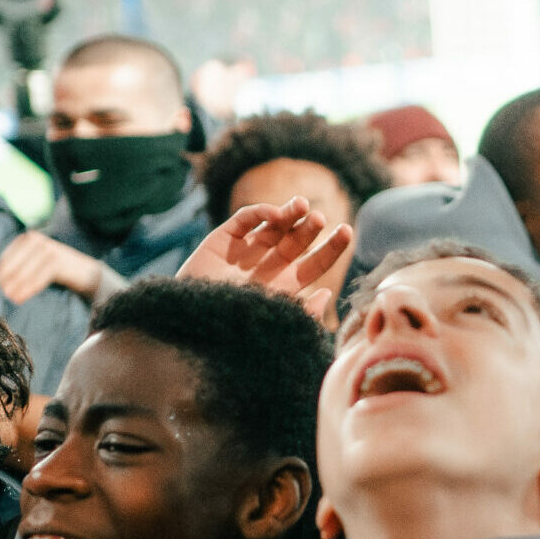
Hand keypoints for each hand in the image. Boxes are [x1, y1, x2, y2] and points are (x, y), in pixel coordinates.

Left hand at [0, 231, 105, 304]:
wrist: (87, 272)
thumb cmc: (58, 270)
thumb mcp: (37, 262)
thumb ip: (22, 264)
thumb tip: (2, 280)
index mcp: (27, 239)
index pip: (7, 256)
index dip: (2, 273)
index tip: (0, 287)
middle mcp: (36, 240)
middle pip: (15, 263)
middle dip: (8, 281)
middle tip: (5, 295)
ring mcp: (47, 248)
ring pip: (25, 271)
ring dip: (17, 286)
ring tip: (13, 299)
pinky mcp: (57, 260)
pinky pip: (38, 277)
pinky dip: (29, 288)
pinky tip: (22, 297)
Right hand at [178, 196, 353, 323]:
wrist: (191, 326)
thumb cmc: (235, 332)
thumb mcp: (275, 324)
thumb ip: (303, 313)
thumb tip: (327, 292)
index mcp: (287, 285)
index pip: (316, 263)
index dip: (332, 247)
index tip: (348, 231)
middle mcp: (269, 265)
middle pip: (298, 240)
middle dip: (310, 228)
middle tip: (320, 220)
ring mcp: (247, 251)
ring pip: (275, 225)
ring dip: (290, 213)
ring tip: (302, 206)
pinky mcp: (223, 239)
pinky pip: (245, 220)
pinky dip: (260, 213)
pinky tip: (273, 215)